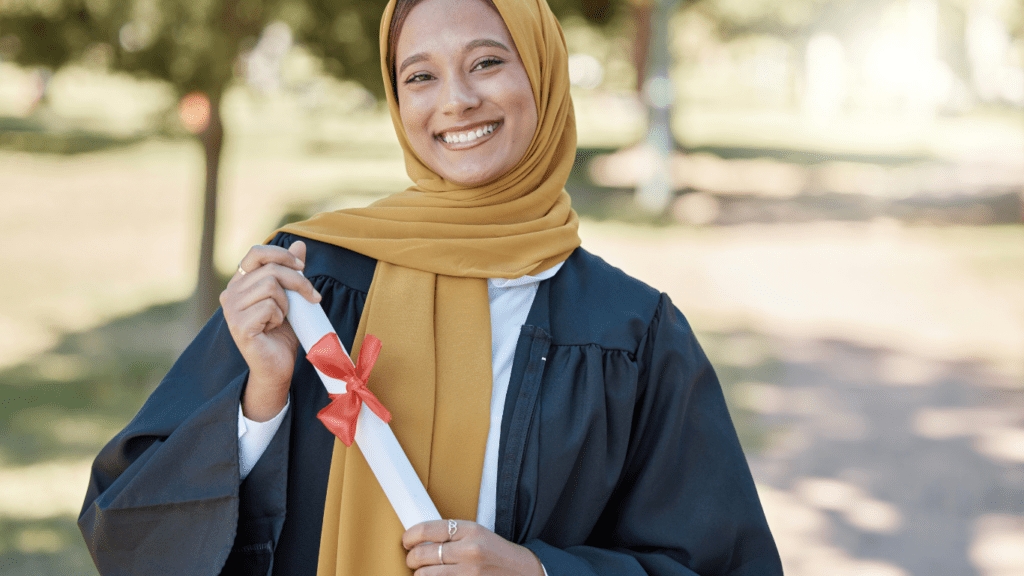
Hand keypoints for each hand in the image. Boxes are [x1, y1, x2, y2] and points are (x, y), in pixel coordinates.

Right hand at [220, 241, 320, 420]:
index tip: (302, 267)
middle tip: (313, 298)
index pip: (257, 253)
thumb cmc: (283, 333)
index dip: (282, 254)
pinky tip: (272, 329)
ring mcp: (231, 309)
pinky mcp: (238, 325)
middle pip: (271, 269)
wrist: (278, 367)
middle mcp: (230, 293)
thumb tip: (300, 243)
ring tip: (282, 319)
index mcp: (240, 283)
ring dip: (286, 303)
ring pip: (270, 286)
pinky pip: (269, 307)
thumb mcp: (291, 297)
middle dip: (298, 282)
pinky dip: (279, 317)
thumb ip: (292, 272)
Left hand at [403, 519, 543, 575]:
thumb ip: (451, 535)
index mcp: (470, 530)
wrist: (522, 572)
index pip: (427, 530)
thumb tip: (420, 539)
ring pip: (424, 575)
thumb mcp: (477, 534)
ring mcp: (469, 573)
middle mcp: (469, 551)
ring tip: (424, 572)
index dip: (410, 536)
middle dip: (412, 558)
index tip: (406, 540)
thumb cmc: (496, 554)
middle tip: (413, 559)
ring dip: (420, 574)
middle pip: (422, 554)